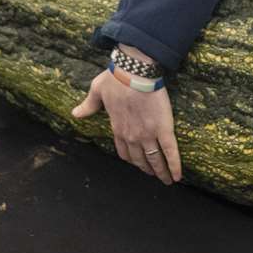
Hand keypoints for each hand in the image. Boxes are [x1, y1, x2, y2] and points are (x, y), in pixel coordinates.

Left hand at [72, 69, 181, 184]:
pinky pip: (170, 151)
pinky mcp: (164, 129)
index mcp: (118, 129)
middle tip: (154, 174)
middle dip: (147, 169)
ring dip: (160, 172)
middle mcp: (132, 136)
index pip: (124, 152)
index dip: (131, 159)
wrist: (133, 73)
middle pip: (140, 159)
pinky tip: (177, 175)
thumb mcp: (96, 92)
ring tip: (166, 180)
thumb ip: (88, 106)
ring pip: (155, 159)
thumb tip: (75, 113)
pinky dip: (174, 165)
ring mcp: (148, 135)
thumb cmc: (115, 79)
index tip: (137, 163)